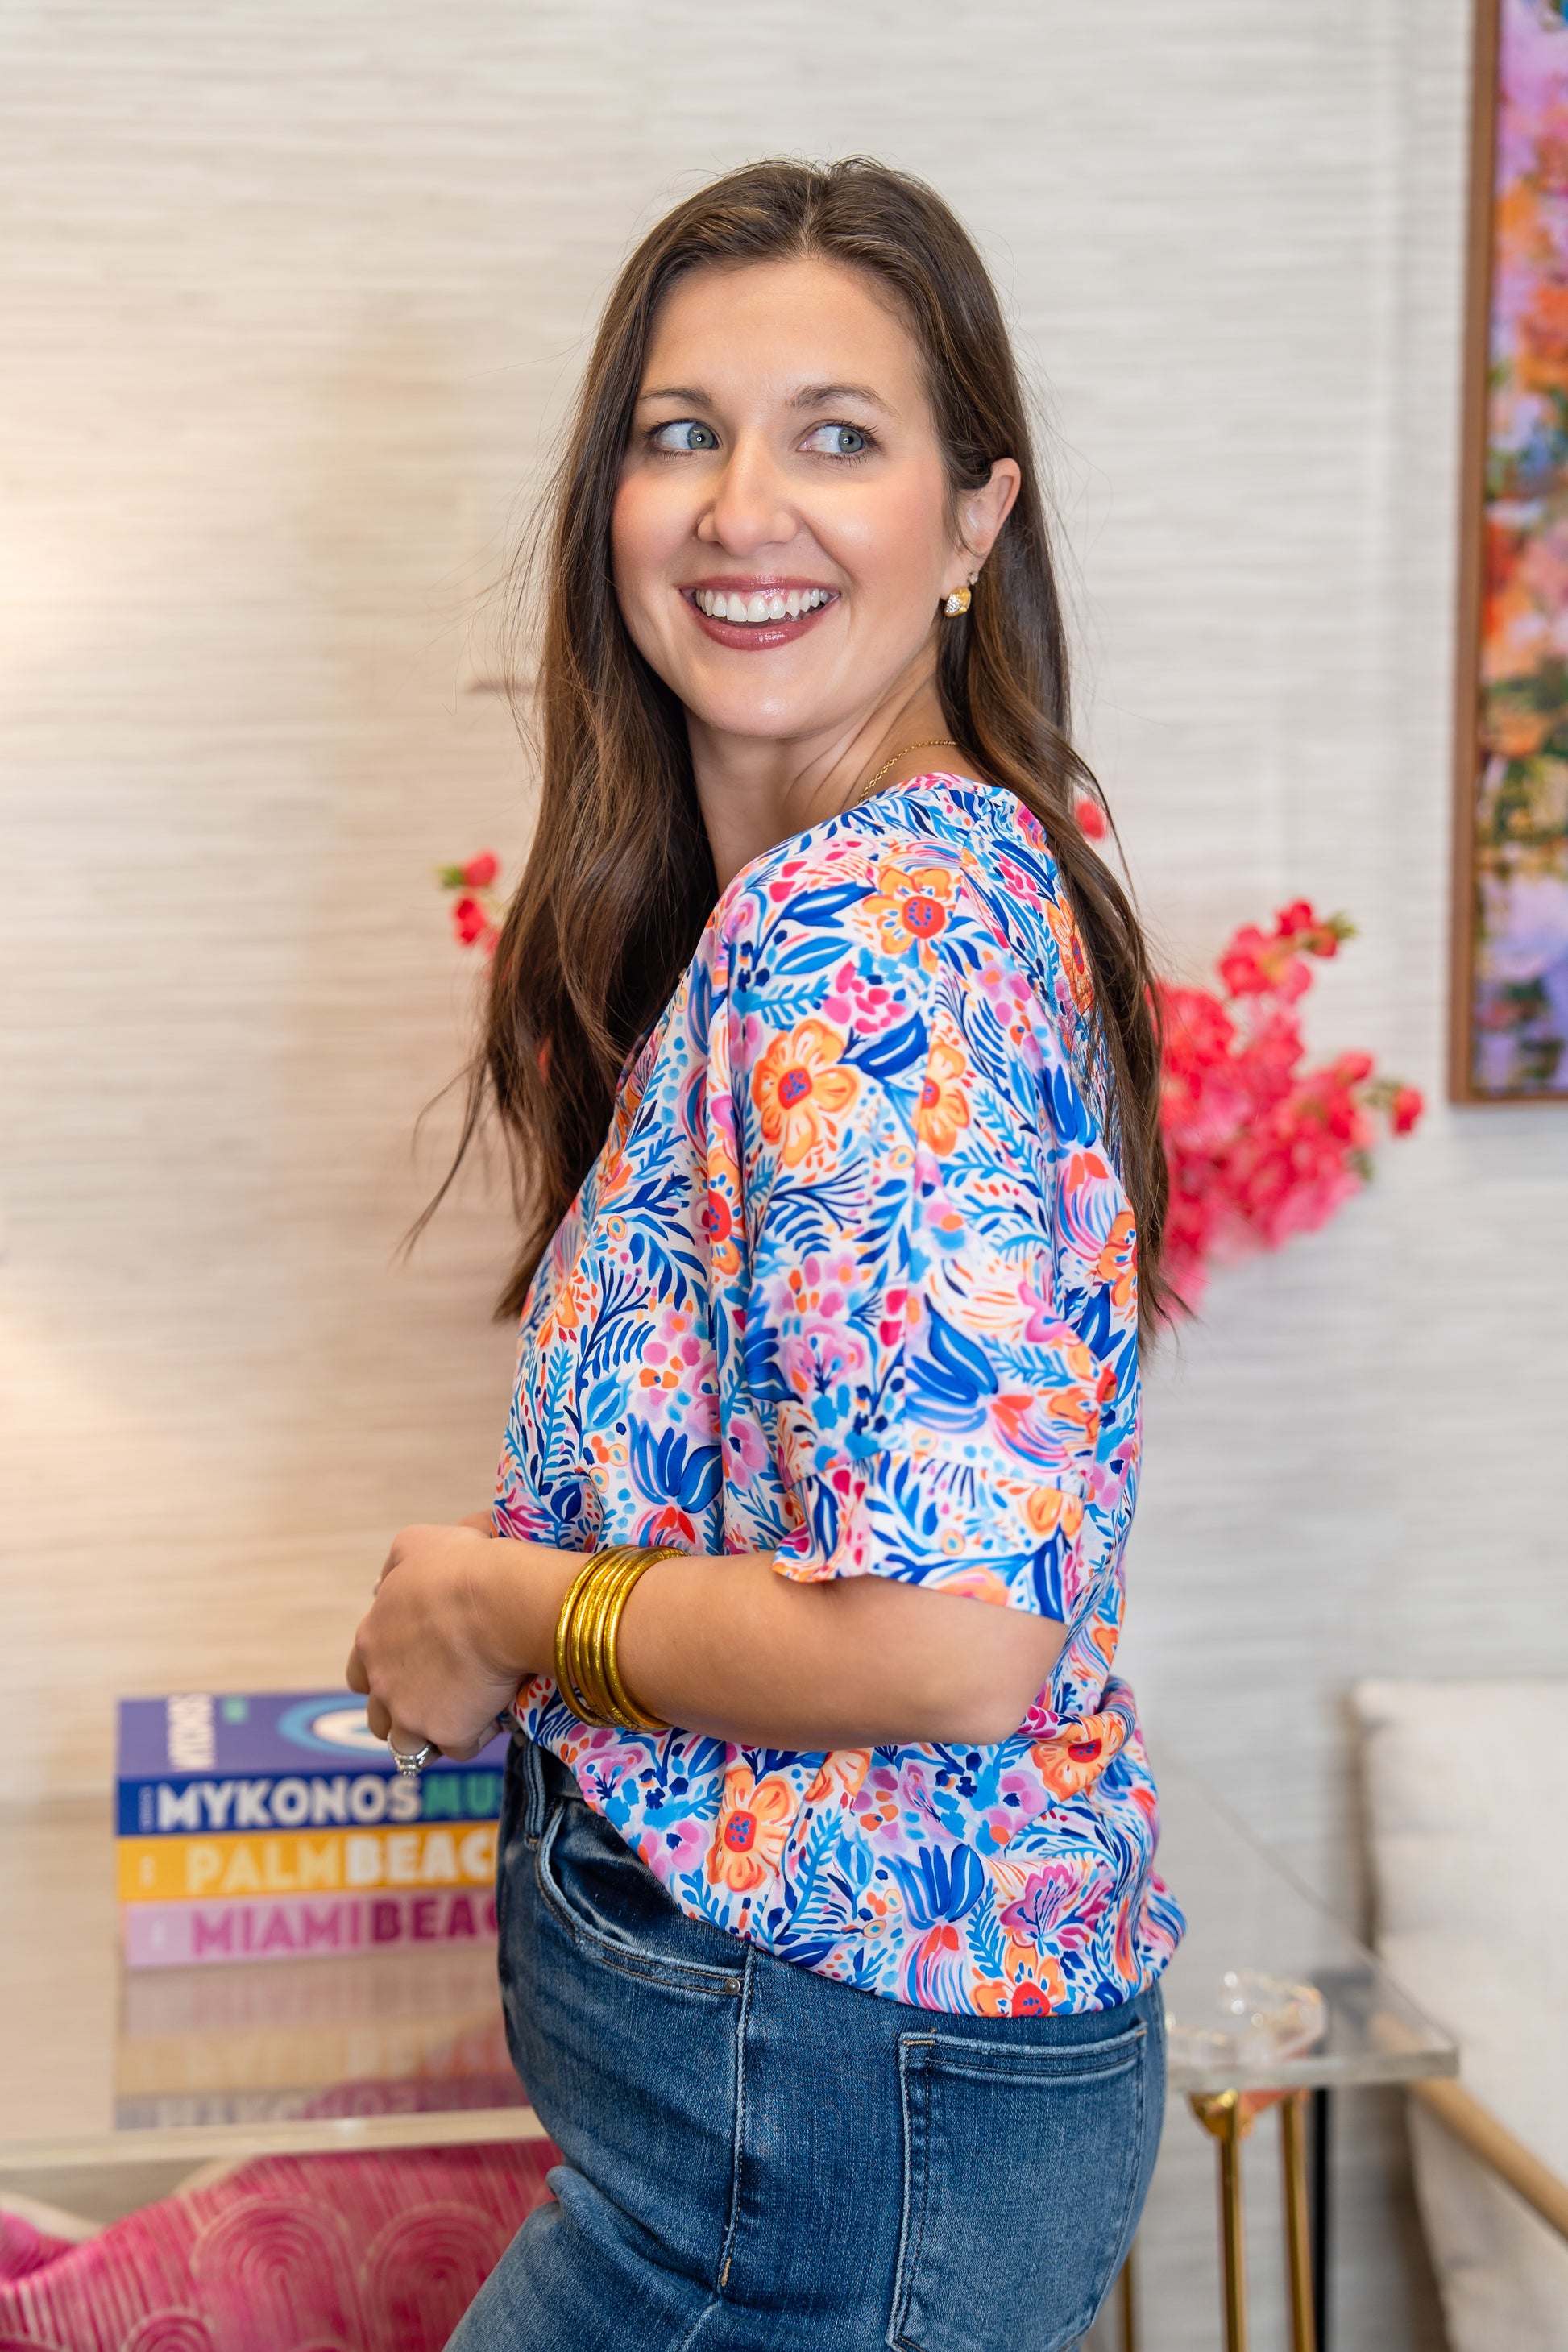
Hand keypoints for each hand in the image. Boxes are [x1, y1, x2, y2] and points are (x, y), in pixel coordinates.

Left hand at [348, 1523, 536, 1763]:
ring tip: (466, 1714)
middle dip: (403, 1712)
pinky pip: (458, 1748)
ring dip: (432, 1733)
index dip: (389, 1672)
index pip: (361, 1673)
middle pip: (378, 1717)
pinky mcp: (446, 1732)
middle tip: (440, 1697)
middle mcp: (381, 1681)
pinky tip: (495, 1713)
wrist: (502, 1600)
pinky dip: (474, 1736)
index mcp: (371, 1639)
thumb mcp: (417, 1543)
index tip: (420, 1664)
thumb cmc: (464, 1566)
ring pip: (408, 1745)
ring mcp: (410, 1712)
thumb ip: (396, 1565)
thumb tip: (385, 1582)